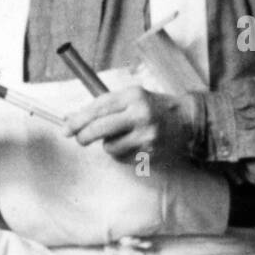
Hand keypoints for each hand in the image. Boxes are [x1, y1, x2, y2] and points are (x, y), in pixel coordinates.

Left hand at [64, 86, 198, 161]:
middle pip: (99, 129)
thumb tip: (70, 118)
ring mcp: (146, 136)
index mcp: (133, 96)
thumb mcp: (132, 98)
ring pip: (110, 147)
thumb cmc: (154, 108)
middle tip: (80, 139)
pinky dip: (122, 154)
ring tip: (122, 138)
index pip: (98, 108)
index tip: (66, 129)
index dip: (78, 120)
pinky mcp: (150, 153)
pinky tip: (134, 145)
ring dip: (109, 145)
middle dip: (84, 136)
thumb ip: (104, 106)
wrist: (188, 122)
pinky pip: (122, 158)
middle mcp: (140, 114)